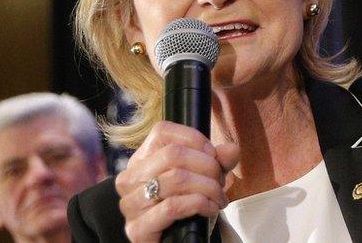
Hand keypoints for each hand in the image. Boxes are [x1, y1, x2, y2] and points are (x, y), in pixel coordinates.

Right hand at [115, 121, 239, 242]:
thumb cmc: (188, 207)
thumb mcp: (205, 177)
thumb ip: (218, 161)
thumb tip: (231, 149)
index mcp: (141, 160)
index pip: (162, 132)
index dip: (194, 139)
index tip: (214, 156)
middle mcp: (130, 178)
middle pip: (172, 154)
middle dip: (207, 166)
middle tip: (220, 181)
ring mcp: (130, 204)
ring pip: (176, 179)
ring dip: (207, 187)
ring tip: (219, 197)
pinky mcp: (137, 229)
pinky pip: (172, 206)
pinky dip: (199, 204)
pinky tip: (210, 209)